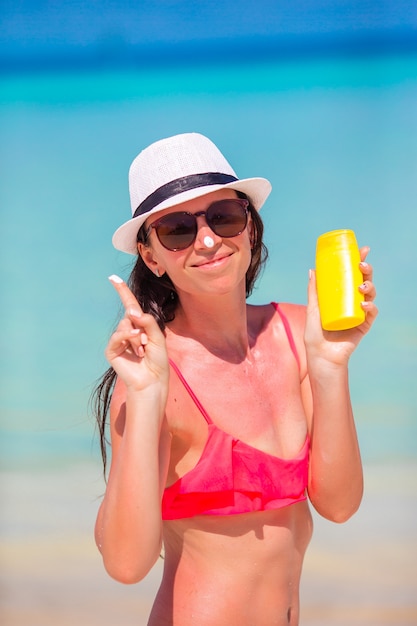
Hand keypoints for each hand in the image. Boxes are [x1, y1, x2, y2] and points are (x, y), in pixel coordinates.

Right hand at [105, 275, 168, 390]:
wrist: (152, 379)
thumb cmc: (157, 360)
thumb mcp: (158, 337)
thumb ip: (148, 322)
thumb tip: (131, 312)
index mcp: (139, 326)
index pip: (130, 305)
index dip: (122, 291)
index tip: (112, 278)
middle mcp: (128, 331)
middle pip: (130, 315)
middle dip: (141, 327)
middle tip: (147, 342)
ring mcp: (119, 340)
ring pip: (125, 325)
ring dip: (137, 337)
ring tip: (143, 350)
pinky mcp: (112, 350)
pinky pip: (117, 336)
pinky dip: (127, 338)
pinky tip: (137, 347)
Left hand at [305, 247, 377, 365]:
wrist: (320, 355)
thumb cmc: (315, 334)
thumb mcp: (313, 308)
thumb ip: (314, 291)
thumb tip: (313, 270)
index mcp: (342, 296)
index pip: (353, 275)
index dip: (359, 262)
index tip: (363, 250)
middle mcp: (353, 302)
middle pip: (364, 282)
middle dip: (367, 271)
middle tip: (362, 265)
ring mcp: (359, 314)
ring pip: (370, 296)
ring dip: (369, 287)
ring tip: (361, 286)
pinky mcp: (364, 326)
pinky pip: (371, 314)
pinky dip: (370, 308)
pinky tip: (364, 305)